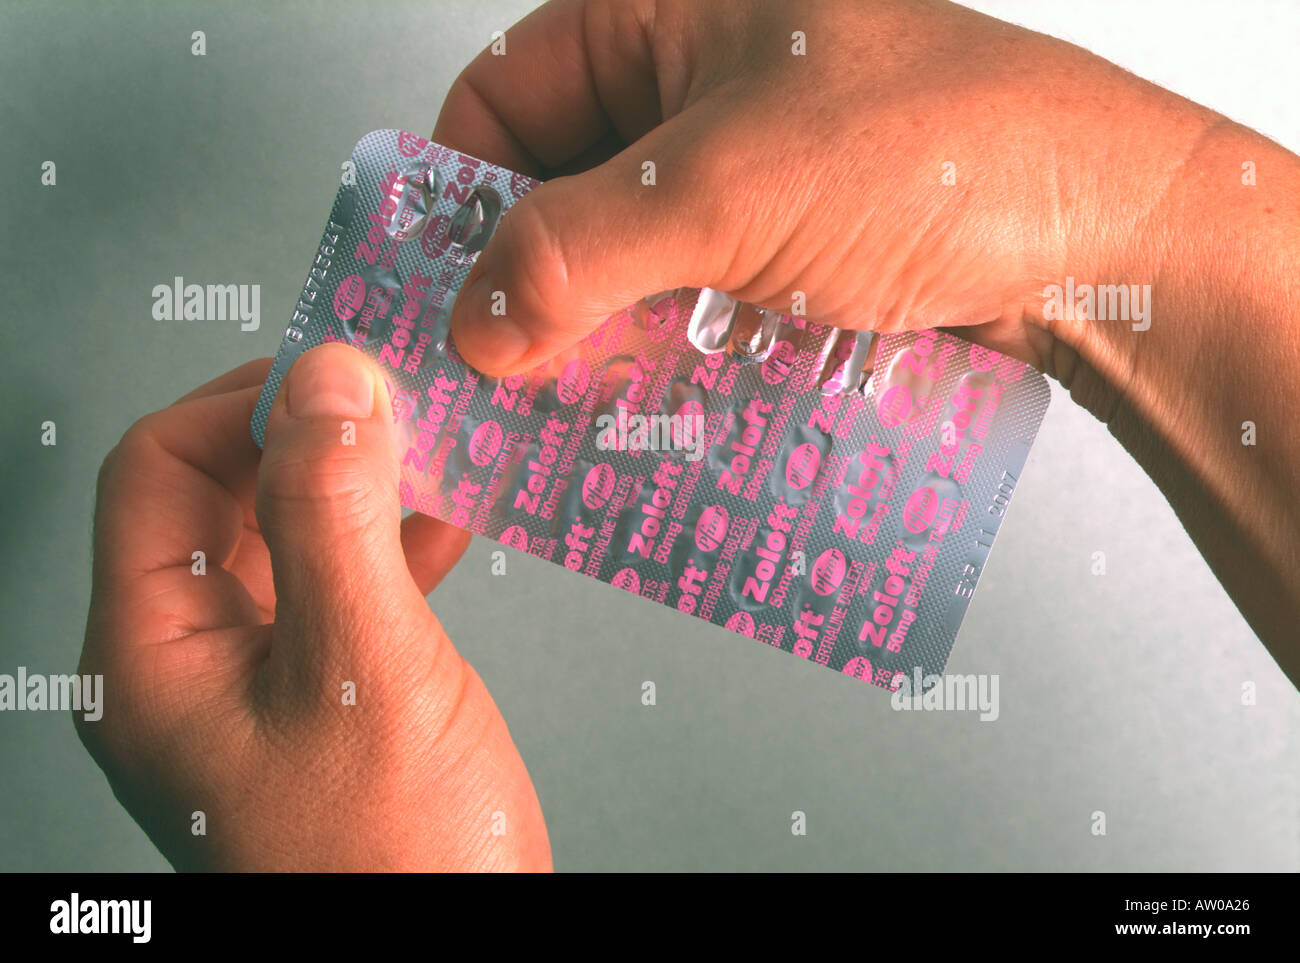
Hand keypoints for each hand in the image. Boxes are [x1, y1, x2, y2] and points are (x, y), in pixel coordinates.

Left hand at [76, 345, 550, 870]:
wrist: (457, 959)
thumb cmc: (393, 858)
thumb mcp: (363, 669)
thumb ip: (333, 515)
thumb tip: (327, 379)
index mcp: (152, 658)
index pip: (158, 471)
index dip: (245, 406)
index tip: (345, 374)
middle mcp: (190, 663)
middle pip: (222, 495)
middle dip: (312, 435)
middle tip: (402, 397)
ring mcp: (258, 679)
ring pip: (290, 533)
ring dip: (362, 480)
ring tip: (439, 443)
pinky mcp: (324, 693)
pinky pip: (341, 583)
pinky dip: (393, 537)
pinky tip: (450, 517)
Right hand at [436, 0, 1299, 683]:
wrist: (1100, 236)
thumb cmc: (941, 152)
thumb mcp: (728, 188)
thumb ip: (579, 251)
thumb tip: (478, 321)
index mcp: (666, 17)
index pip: (505, 97)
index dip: (460, 196)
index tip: (441, 294)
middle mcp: (695, 88)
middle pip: (557, 190)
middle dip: (529, 288)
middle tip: (504, 377)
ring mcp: (742, 175)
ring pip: (622, 260)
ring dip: (597, 337)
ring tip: (571, 412)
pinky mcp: (782, 253)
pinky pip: (686, 303)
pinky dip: (659, 357)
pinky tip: (650, 410)